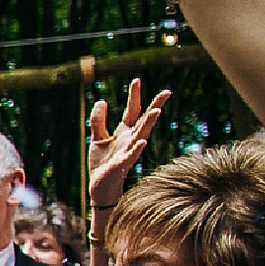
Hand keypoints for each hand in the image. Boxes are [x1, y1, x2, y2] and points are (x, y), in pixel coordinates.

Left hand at [87, 77, 171, 210]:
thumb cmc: (102, 162)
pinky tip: (142, 141)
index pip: (132, 110)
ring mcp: (128, 151)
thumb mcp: (97, 138)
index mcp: (124, 132)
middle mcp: (130, 139)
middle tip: (167, 92)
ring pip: (141, 135)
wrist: (100, 186)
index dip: (134, 95)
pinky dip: (137, 148)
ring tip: (156, 111)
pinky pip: (131, 155)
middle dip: (155, 105)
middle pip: (144, 119)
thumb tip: (102, 100)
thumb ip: (98, 121)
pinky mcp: (122, 164)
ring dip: (149, 124)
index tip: (137, 79)